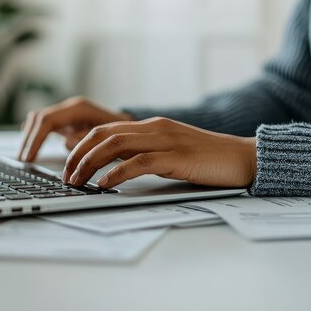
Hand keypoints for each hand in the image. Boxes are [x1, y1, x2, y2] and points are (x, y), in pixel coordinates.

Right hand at [18, 96, 132, 161]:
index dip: (36, 139)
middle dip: (28, 140)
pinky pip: (44, 124)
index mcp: (79, 108)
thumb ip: (88, 139)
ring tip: (24, 157)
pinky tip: (28, 145)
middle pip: (39, 119)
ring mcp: (68, 112)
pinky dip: (35, 134)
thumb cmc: (124, 132)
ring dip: (29, 137)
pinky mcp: (67, 119)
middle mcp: (70, 107)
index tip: (29, 158)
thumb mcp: (109, 137)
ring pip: (39, 119)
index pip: (47, 120)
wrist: (132, 124)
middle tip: (22, 160)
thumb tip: (67, 143)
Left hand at [62, 117, 256, 188]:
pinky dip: (117, 173)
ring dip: (91, 163)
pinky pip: (140, 162)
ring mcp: (166, 140)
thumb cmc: (207, 159)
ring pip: (116, 144)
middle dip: (78, 154)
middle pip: (104, 134)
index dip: (81, 145)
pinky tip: (105, 184)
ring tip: (77, 181)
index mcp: (152, 126)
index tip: (68, 164)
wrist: (243, 157)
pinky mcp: (177, 157)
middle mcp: (155, 128)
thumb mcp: (170, 152)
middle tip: (66, 176)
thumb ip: (145, 153)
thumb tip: (114, 166)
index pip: (106, 129)